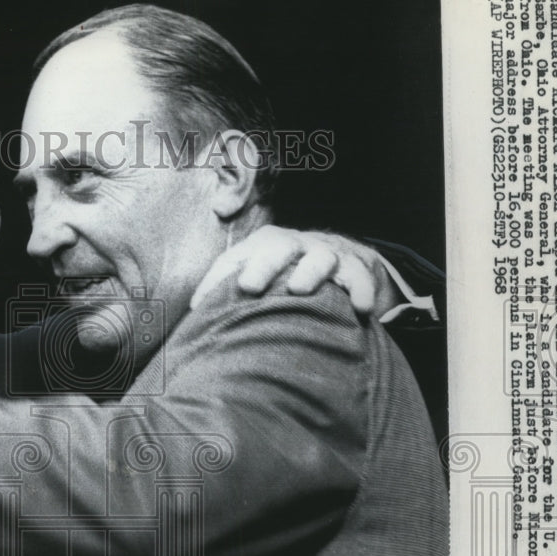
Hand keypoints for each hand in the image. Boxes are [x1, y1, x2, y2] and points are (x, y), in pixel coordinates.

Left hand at [191, 225, 398, 316]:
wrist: (341, 256)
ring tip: (298, 289)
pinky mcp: (356, 266)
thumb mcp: (257, 273)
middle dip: (262, 265)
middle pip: (277, 247)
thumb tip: (195, 310)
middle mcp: (294, 245)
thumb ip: (226, 287)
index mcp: (263, 246)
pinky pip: (359, 276)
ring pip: (320, 256)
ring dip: (310, 270)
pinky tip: (361, 309)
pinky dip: (361, 289)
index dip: (217, 278)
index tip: (200, 304)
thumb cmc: (286, 271)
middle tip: (249, 286)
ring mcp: (326, 253)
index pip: (235, 258)